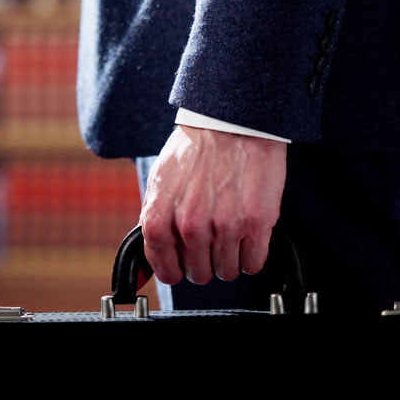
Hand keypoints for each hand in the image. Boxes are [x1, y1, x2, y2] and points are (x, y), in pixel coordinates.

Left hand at [139, 125, 286, 284]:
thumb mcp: (160, 183)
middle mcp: (190, 226)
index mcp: (161, 217)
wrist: (232, 123)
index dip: (177, 269)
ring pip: (227, 271)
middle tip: (212, 238)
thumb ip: (152, 226)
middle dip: (205, 261)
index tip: (185, 264)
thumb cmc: (196, 151)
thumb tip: (143, 276)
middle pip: (199, 274)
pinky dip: (252, 255)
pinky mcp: (256, 223)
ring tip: (232, 231)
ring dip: (230, 258)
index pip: (165, 269)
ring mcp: (225, 226)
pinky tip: (249, 234)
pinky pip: (253, 263)